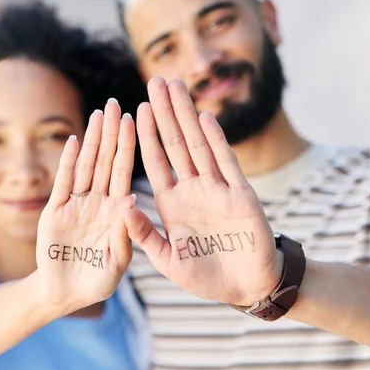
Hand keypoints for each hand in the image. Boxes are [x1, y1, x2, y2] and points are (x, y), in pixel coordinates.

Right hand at [36, 99, 136, 312]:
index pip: (124, 173)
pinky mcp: (54, 214)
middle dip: (110, 134)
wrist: (66, 296)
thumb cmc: (97, 281)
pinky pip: (62, 185)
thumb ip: (126, 233)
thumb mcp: (118, 261)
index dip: (129, 147)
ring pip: (85, 168)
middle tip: (115, 104)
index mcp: (116, 212)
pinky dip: (67, 164)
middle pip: (105, 162)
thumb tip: (132, 201)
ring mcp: (75, 206)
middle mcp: (97, 203)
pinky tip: (73, 143)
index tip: (135, 120)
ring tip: (97, 115)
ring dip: (90, 142)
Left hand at [125, 77, 281, 305]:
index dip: (146, 136)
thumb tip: (123, 209)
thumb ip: (146, 235)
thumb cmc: (205, 277)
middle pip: (176, 144)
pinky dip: (216, 141)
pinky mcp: (241, 196)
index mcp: (172, 204)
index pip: (155, 162)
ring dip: (187, 116)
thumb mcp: (168, 260)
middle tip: (155, 81)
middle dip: (165, 113)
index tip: (134, 110)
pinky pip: (226, 164)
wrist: (246, 288)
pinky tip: (204, 118)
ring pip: (199, 145)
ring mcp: (217, 190)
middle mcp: (193, 190)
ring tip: (176, 87)